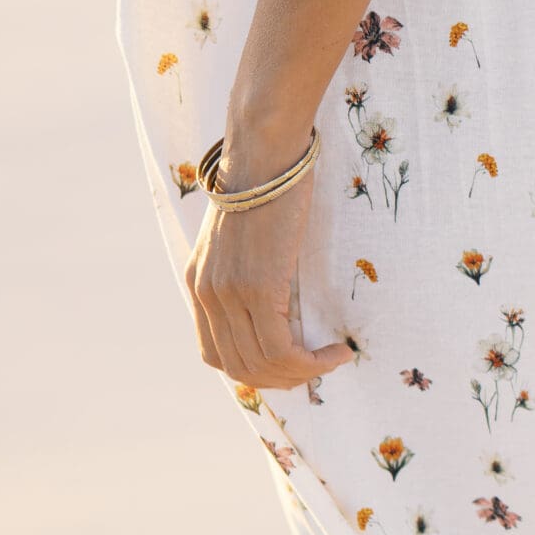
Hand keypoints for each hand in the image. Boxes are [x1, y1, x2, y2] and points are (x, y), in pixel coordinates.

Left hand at [185, 172, 351, 390]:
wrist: (265, 155)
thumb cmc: (266, 187)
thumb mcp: (243, 238)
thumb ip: (245, 270)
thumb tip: (275, 299)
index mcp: (198, 284)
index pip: (215, 354)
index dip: (254, 370)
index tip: (289, 363)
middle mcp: (206, 294)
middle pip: (239, 367)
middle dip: (283, 379)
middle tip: (317, 368)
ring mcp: (228, 294)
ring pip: (262, 364)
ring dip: (303, 374)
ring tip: (332, 359)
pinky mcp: (257, 289)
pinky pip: (282, 349)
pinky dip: (312, 361)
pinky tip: (336, 351)